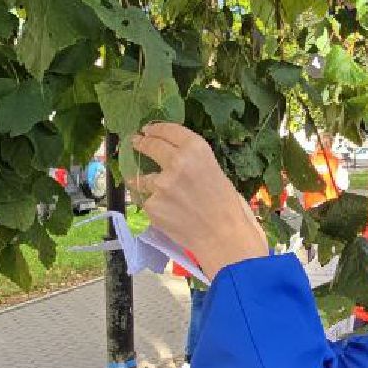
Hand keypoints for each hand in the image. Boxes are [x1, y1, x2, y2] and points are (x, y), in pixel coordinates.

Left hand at [128, 123, 268, 280]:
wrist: (224, 238)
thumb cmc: (229, 207)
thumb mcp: (216, 172)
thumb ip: (194, 162)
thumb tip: (172, 159)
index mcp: (197, 149)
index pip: (169, 130)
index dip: (156, 128)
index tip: (148, 129)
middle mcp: (177, 161)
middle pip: (152, 144)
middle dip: (142, 142)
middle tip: (137, 142)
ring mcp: (161, 184)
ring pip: (143, 176)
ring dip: (143, 179)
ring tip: (149, 185)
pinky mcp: (152, 204)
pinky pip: (146, 200)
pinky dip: (152, 204)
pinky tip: (165, 212)